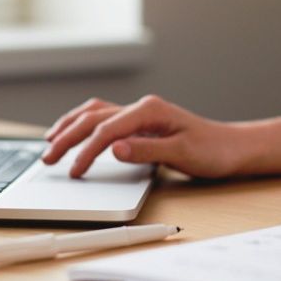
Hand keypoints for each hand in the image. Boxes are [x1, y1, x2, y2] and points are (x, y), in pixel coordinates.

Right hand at [41, 95, 280, 178]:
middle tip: (47, 159)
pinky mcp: (139, 123)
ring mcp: (139, 114)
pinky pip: (103, 118)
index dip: (86, 151)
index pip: (106, 130)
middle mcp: (141, 108)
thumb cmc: (213, 151)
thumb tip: (113, 148)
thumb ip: (147, 151)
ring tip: (49, 142)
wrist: (233, 148)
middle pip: (93, 118)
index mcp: (149, 111)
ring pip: (93, 113)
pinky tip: (74, 133)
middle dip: (66, 137)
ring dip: (69, 126)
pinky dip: (83, 124)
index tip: (74, 172)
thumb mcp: (183, 154)